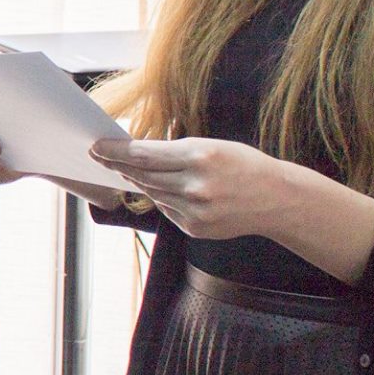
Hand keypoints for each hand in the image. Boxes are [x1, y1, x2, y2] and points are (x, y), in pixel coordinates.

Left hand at [88, 137, 295, 240]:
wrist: (277, 199)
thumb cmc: (243, 165)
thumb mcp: (211, 146)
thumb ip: (174, 152)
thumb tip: (134, 156)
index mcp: (200, 156)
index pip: (143, 154)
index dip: (115, 151)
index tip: (97, 147)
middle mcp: (195, 185)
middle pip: (142, 175)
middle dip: (118, 165)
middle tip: (100, 157)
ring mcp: (195, 210)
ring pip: (152, 193)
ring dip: (137, 181)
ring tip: (125, 170)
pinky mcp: (196, 228)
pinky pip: (167, 210)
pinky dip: (162, 198)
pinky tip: (163, 190)